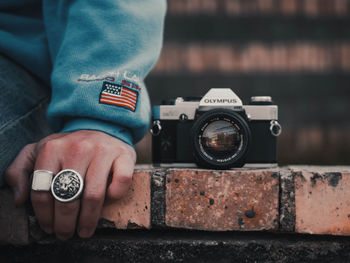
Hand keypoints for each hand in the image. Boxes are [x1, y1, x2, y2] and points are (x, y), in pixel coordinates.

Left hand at [4, 130, 135, 239]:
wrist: (102, 125)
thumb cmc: (69, 146)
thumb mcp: (39, 150)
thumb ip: (20, 170)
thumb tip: (19, 199)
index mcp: (52, 148)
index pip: (42, 190)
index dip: (44, 215)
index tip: (48, 227)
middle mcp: (78, 148)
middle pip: (67, 196)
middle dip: (64, 223)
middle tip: (65, 234)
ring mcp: (103, 151)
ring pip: (93, 195)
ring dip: (88, 219)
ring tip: (84, 230)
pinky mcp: (124, 154)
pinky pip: (121, 182)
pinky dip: (115, 195)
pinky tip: (109, 201)